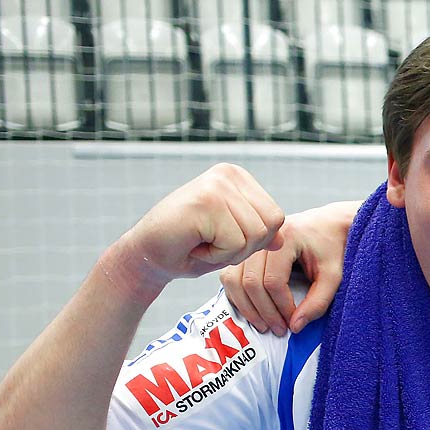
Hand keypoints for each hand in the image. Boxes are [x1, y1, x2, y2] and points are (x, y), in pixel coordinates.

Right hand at [112, 164, 284, 294]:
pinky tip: (193, 244)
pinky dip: (215, 255)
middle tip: (211, 241)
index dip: (255, 240)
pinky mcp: (206, 201)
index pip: (277, 217)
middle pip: (271, 225)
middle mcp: (229, 174)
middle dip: (245, 247)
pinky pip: (235, 243)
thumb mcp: (234, 240)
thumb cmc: (189, 248)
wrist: (147, 255)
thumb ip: (259, 234)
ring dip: (229, 252)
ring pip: (255, 236)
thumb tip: (283, 238)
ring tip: (202, 241)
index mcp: (239, 178)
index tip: (222, 236)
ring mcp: (216, 185)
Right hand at [219, 201, 356, 334]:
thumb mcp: (334, 275)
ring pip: (234, 280)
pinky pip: (230, 277)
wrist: (328, 225)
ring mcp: (250, 244)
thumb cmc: (333, 248)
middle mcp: (263, 239)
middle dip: (264, 311)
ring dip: (247, 307)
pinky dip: (238, 297)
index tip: (293, 322)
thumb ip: (318, 301)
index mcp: (286, 237)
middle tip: (278, 330)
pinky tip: (253, 311)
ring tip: (265, 326)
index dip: (282, 306)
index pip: (274, 280)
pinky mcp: (244, 252)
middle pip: (251, 282)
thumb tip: (295, 327)